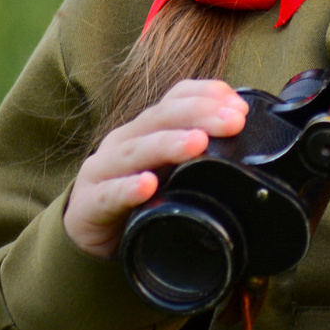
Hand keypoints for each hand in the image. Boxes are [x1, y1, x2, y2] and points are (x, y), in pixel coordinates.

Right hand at [62, 79, 247, 260]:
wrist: (87, 234)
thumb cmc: (133, 199)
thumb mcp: (169, 171)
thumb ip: (195, 155)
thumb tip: (242, 144)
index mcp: (144, 130)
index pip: (174, 99)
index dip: (206, 95)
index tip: (239, 105)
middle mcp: (123, 141)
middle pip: (159, 118)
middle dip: (199, 115)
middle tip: (233, 120)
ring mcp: (102, 170)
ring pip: (136, 151)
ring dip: (168, 144)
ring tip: (198, 143)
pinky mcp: (89, 204)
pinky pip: (109, 194)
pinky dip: (128, 188)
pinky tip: (147, 186)